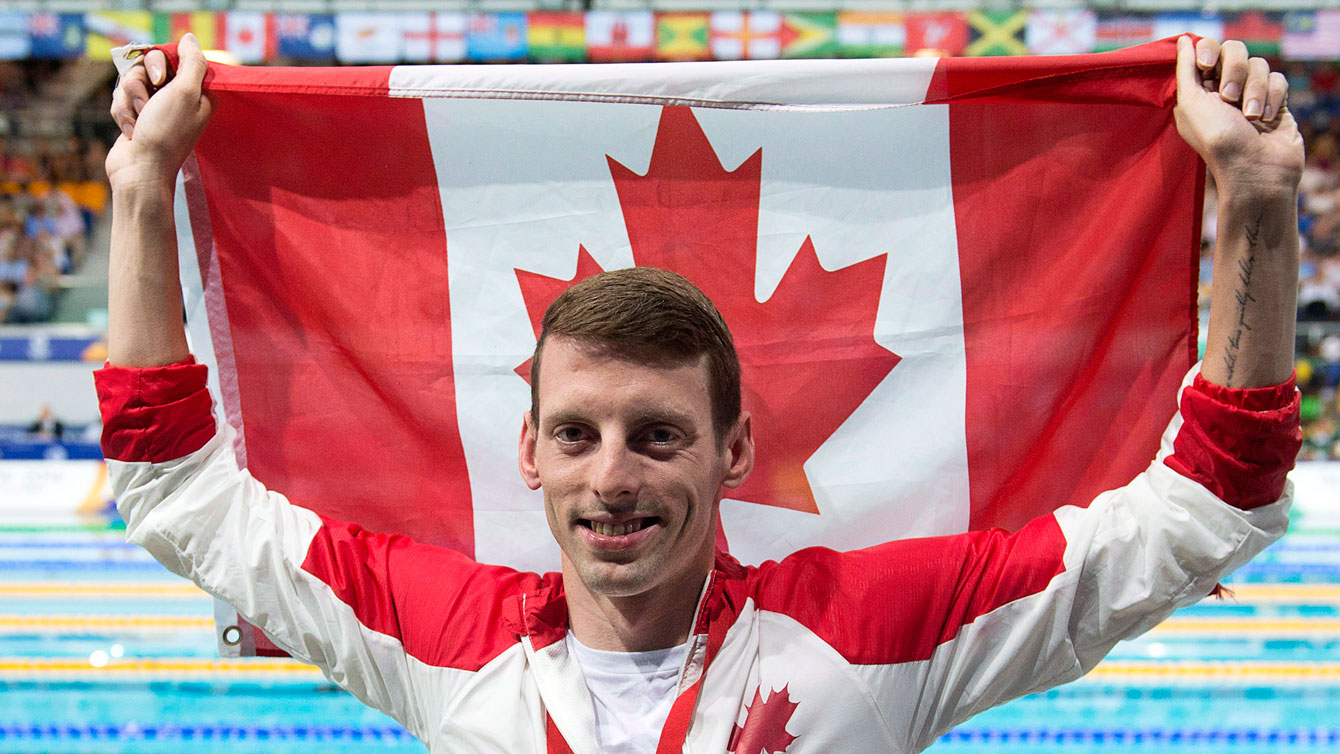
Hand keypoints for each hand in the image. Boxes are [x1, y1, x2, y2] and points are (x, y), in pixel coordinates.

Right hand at [105, 34, 211, 190]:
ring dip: (129, 100)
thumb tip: (189, 39)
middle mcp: (180, 98)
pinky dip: (122, 113)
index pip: (176, 57)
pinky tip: (130, 131)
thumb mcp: (186, 92)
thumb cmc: (165, 132)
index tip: (160, 80)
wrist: (140, 170)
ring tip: (138, 121)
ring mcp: (157, 107)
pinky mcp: (137, 116)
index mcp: (199, 92)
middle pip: (149, 66)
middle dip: (140, 84)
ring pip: (131, 81)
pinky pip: (122, 99)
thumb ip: (192, 62)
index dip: (160, 64)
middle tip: (147, 103)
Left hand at [1173, 36, 1303, 195]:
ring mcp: (1251, 93)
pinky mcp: (1275, 100)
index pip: (1206, 49)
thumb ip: (1185, 70)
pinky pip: (1278, 78)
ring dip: (1254, 90)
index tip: (1207, 67)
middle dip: (1234, 71)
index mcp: (1199, 89)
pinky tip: (1266, 119)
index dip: (1209, 51)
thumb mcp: (1190, 105)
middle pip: (1235, 50)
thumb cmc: (1218, 140)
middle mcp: (1224, 89)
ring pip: (1259, 64)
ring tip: (1251, 117)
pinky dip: (1272, 98)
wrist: (1256, 170)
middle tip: (1229, 98)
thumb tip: (1183, 40)